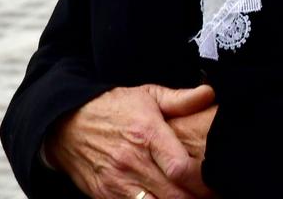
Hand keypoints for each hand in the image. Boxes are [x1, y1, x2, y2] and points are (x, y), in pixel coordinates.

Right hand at [47, 84, 215, 198]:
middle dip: (195, 198)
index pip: (180, 167)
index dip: (202, 181)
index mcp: (148, 134)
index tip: (216, 182)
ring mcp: (116, 182)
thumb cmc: (114, 108)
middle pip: (172, 194)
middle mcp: (132, 161)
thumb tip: (210, 93)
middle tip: (211, 197)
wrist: (66, 124)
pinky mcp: (103, 196)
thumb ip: (181, 99)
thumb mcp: (148, 95)